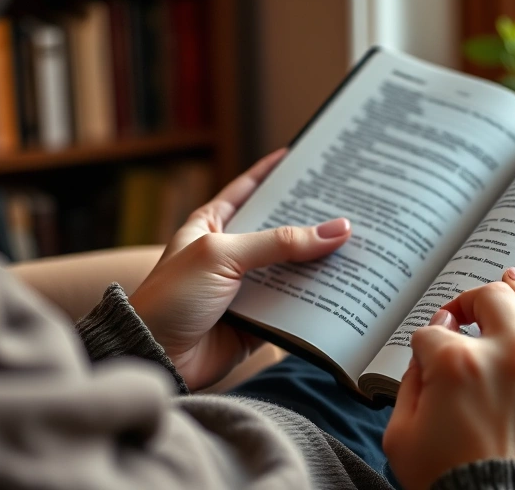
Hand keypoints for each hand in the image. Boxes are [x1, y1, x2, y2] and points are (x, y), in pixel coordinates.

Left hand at [130, 149, 351, 390]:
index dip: (273, 173)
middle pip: (280, 231)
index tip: (302, 157)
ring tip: (359, 245)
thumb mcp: (222, 256)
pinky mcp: (258, 320)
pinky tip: (344, 288)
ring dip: (320, 263)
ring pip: (292, 269)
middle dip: (312, 221)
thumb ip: (279, 242)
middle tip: (349, 205)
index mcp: (211, 227)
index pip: (247, 189)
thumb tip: (336, 230)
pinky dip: (316, 300)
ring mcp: (245, 288)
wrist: (155, 358)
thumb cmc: (171, 299)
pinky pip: (295, 306)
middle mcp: (230, 255)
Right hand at [383, 267, 514, 489]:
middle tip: (466, 308)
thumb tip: (431, 343)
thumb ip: (411, 378)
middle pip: (494, 296)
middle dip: (473, 297)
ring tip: (511, 281)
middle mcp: (508, 356)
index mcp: (458, 363)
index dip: (424, 344)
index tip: (426, 356)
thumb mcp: (400, 433)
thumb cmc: (446, 480)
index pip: (435, 331)